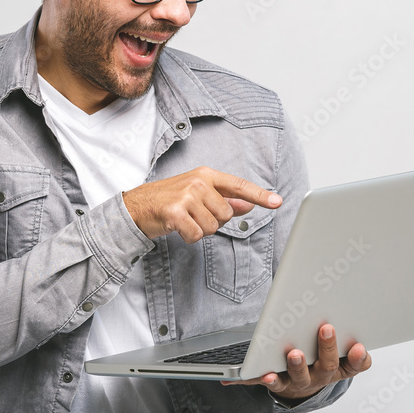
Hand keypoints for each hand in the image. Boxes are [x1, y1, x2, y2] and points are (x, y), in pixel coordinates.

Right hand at [122, 166, 281, 242]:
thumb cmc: (169, 199)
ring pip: (212, 227)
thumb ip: (224, 199)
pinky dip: (189, 237)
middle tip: (194, 216)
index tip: (277, 202)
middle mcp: (199, 182)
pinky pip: (196, 235)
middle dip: (213, 222)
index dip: (260, 195)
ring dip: (200, 230)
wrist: (136, 206)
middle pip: (226, 215)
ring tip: (185, 220)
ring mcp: (187, 196)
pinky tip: (178, 228)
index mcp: (207, 175)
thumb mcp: (198, 194)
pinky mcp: (176, 212)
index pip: (239, 186)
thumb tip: (248, 205)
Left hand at [221, 324, 371, 400]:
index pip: (354, 365)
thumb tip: (356, 336)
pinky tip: (253, 375)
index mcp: (338, 367)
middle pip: (327, 367)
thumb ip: (350, 341)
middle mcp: (320, 376)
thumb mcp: (339, 354)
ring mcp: (299, 381)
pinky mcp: (279, 382)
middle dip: (327, 348)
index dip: (357, 357)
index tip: (358, 346)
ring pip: (299, 376)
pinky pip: (270, 381)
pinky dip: (260, 378)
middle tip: (326, 329)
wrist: (301, 386)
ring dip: (297, 365)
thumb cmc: (320, 359)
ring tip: (294, 353)